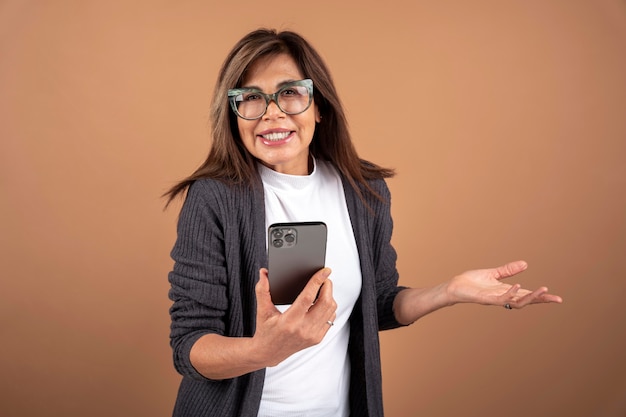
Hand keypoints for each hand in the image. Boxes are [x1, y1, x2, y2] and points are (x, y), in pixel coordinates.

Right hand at [252, 267, 336, 366]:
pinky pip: (330, 318)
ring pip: (330, 310)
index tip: (325, 270)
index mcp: (289, 321)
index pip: (308, 297)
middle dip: (327, 286)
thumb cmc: (265, 330)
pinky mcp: (317, 339)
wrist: (269, 353)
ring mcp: (312, 335)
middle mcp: (303, 329)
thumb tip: (264, 272)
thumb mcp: (262, 310)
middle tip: (324, 278)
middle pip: (325, 302)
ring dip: (329, 296)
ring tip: (321, 289)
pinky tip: (321, 302)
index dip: (317, 281)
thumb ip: (262, 289)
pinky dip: (329, 307)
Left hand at [446, 260, 562, 308]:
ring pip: (518, 302)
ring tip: (543, 290)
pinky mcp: (486, 299)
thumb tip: (526, 264)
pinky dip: (511, 293)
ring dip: (531, 297)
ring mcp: (495, 299)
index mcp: (506, 291)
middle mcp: (503, 297)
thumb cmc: (472, 282)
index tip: (556, 298)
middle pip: (527, 301)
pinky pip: (501, 299)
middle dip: (541, 300)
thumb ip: (508, 270)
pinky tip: (518, 285)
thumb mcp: (493, 274)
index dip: (541, 296)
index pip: (527, 295)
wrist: (455, 286)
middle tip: (557, 299)